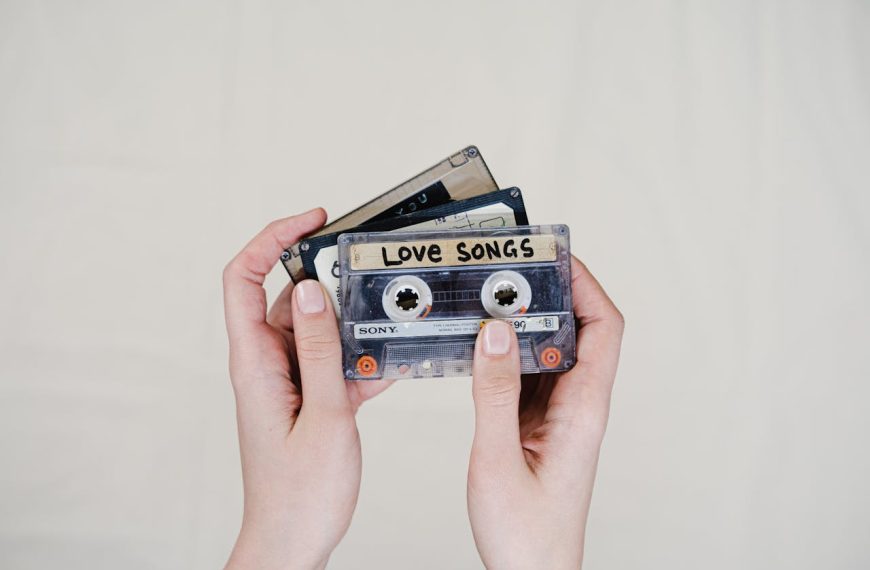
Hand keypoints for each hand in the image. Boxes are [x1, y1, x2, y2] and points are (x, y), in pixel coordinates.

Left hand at [223, 209, 390, 569]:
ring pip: (318, 330)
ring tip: (386, 325)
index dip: (272, 239)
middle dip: (329, 279)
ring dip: (352, 326)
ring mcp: (288, 381)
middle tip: (366, 271)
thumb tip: (312, 290)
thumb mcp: (323, 414)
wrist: (292, 542)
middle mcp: (267, 364)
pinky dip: (360, 359)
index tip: (312, 221)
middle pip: (288, 297)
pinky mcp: (307, 398)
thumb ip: (319, 349)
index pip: (244, 277)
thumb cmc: (299, 494)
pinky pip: (333, 362)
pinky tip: (389, 365)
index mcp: (255, 362)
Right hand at [467, 257, 623, 568]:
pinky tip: (480, 345)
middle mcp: (578, 407)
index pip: (604, 329)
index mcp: (584, 411)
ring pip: (550, 351)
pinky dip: (506, 353)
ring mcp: (559, 416)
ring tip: (490, 298)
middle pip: (578, 330)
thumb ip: (495, 392)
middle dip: (548, 293)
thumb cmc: (527, 535)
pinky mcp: (538, 426)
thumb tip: (494, 331)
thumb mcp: (499, 457)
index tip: (554, 256)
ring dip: (524, 322)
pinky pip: (527, 375)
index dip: (586, 285)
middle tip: (511, 270)